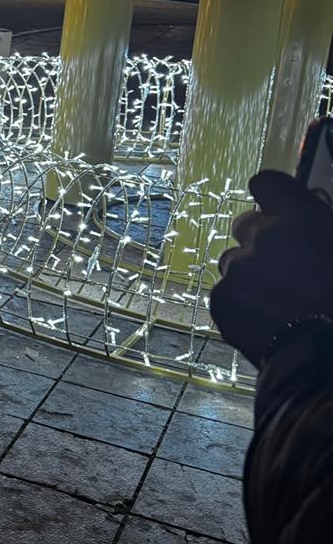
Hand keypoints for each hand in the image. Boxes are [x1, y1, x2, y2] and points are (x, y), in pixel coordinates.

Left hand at [209, 170, 332, 366]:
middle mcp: (263, 236)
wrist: (328, 360)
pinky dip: (240, 304)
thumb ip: (325, 223)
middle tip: (283, 266)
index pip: (267, 182)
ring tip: (278, 301)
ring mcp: (237, 269)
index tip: (278, 207)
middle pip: (245, 223)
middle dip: (260, 239)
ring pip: (234, 261)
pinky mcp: (221, 301)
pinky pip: (226, 293)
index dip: (271, 195)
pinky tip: (266, 322)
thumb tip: (315, 203)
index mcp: (301, 217)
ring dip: (249, 273)